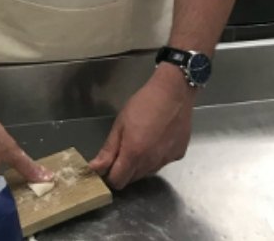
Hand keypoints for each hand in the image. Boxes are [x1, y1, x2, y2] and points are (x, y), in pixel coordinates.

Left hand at [89, 63, 194, 188]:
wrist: (174, 92)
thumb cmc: (144, 103)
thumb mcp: (120, 123)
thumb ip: (108, 149)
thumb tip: (95, 168)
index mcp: (134, 154)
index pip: (118, 182)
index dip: (110, 176)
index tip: (107, 165)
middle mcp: (151, 163)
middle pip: (132, 179)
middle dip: (124, 169)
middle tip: (123, 148)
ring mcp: (166, 160)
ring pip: (147, 172)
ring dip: (140, 164)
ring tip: (141, 139)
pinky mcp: (178, 155)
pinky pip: (162, 162)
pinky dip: (156, 156)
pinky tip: (157, 138)